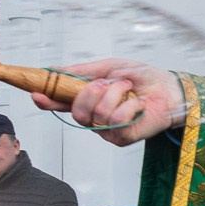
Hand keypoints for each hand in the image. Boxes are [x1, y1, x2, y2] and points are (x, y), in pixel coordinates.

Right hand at [31, 59, 186, 145]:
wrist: (169, 89)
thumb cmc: (143, 78)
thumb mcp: (110, 67)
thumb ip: (83, 71)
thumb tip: (55, 69)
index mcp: (90, 100)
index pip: (62, 104)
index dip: (46, 101)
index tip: (36, 94)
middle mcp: (95, 118)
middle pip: (76, 112)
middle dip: (89, 93)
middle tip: (106, 82)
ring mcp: (108, 131)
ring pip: (97, 115)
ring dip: (114, 94)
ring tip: (129, 89)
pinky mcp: (123, 138)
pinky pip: (116, 121)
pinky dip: (129, 107)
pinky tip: (138, 105)